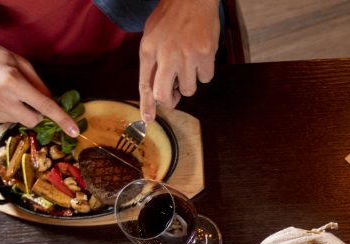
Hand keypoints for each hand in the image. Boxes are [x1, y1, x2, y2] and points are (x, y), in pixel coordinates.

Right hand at [0, 19, 78, 132]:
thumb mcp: (16, 60)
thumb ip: (37, 81)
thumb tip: (50, 100)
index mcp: (11, 81)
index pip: (44, 105)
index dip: (61, 119)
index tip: (74, 131)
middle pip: (33, 120)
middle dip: (37, 113)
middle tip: (28, 98)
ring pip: (17, 121)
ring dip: (18, 111)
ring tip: (3, 92)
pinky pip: (1, 120)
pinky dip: (4, 112)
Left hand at [138, 0, 220, 120]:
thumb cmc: (171, 17)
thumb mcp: (152, 36)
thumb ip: (152, 62)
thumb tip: (156, 91)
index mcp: (148, 49)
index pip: (144, 84)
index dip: (146, 105)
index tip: (148, 119)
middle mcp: (165, 54)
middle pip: (164, 95)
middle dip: (170, 99)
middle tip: (175, 94)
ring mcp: (186, 55)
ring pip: (188, 89)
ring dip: (190, 82)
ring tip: (189, 63)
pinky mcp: (205, 55)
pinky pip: (205, 78)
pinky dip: (204, 72)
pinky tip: (201, 56)